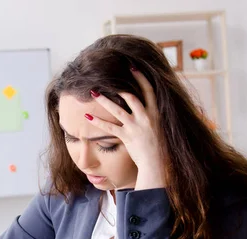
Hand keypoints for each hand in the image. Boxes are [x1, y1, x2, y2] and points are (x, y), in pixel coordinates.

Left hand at [86, 68, 164, 189]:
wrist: (157, 163)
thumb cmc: (158, 147)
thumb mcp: (158, 127)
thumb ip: (150, 116)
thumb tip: (144, 109)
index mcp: (155, 113)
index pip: (148, 90)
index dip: (140, 77)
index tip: (132, 67)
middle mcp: (146, 117)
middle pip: (130, 96)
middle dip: (117, 86)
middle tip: (105, 79)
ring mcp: (136, 127)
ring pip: (118, 109)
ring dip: (104, 100)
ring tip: (93, 93)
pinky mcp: (128, 137)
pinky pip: (110, 127)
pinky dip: (98, 121)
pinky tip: (87, 116)